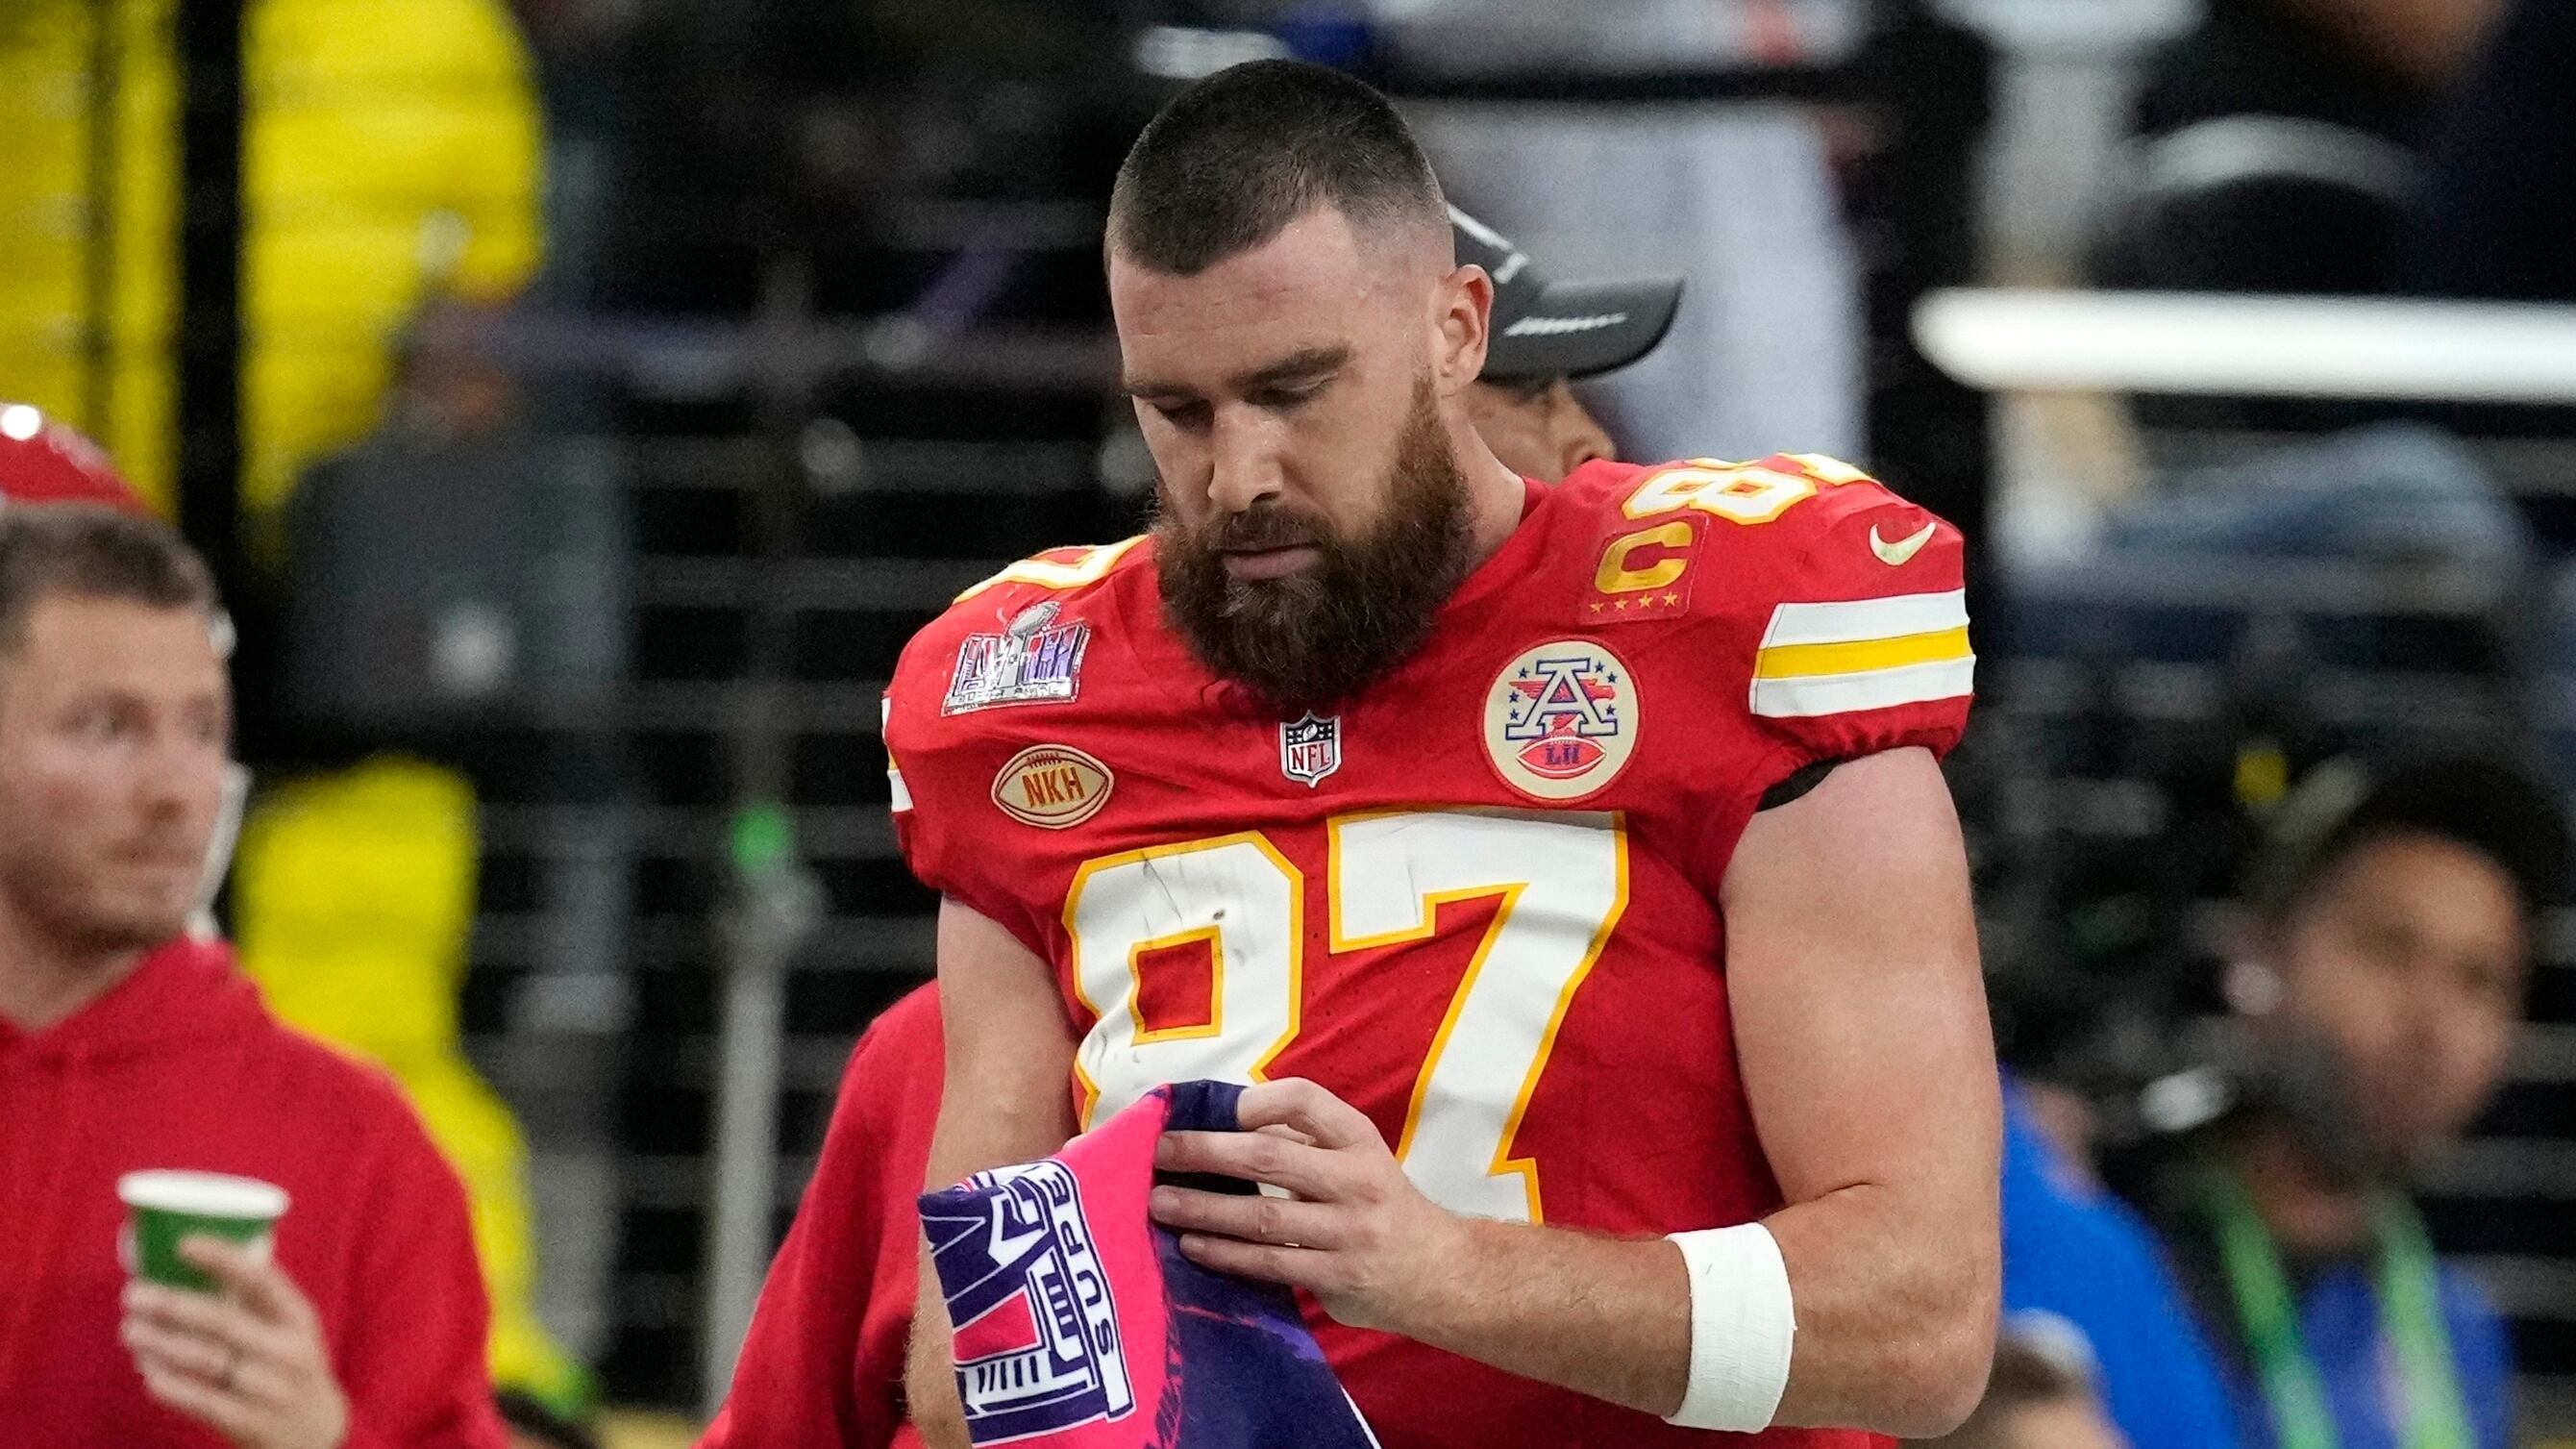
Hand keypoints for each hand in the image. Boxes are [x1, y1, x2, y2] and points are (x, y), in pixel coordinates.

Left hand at [121, 1237, 350, 1448]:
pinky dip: (168, 1384)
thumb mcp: (292, 1330)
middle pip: (222, 1321)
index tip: (183, 1244)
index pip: (261, 1280)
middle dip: (172, 1305)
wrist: (315, 1436)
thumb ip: (255, 1303)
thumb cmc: (292, 1369)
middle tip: (133, 1294)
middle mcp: (287, 1351)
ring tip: (131, 1329)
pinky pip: (198, 1400)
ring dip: (160, 1343)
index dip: (222, 1259)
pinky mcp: (245, 1422)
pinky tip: (147, 1370)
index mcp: (298, 1318)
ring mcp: (267, 1389)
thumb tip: (194, 1265)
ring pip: (204, 1360)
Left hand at [1149, 1078, 1468, 1333]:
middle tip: (1159, 1151)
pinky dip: (1226, 1254)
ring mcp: (1346, 1233)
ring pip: (1262, 1218)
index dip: (1256, 1101)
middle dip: (1206, 1152)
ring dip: (1203, 1209)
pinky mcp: (1335, 1277)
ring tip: (1160, 1203)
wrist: (1439, 1273)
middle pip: (1270, 1158)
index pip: (1306, 1101)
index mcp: (1359, 1140)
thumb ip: (1303, 1140)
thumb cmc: (1381, 1205)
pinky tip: (1192, 1245)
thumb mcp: (1357, 1158)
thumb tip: (1225, 1123)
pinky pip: (1269, 1263)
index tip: (1215, 1109)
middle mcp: (1356, 1181)